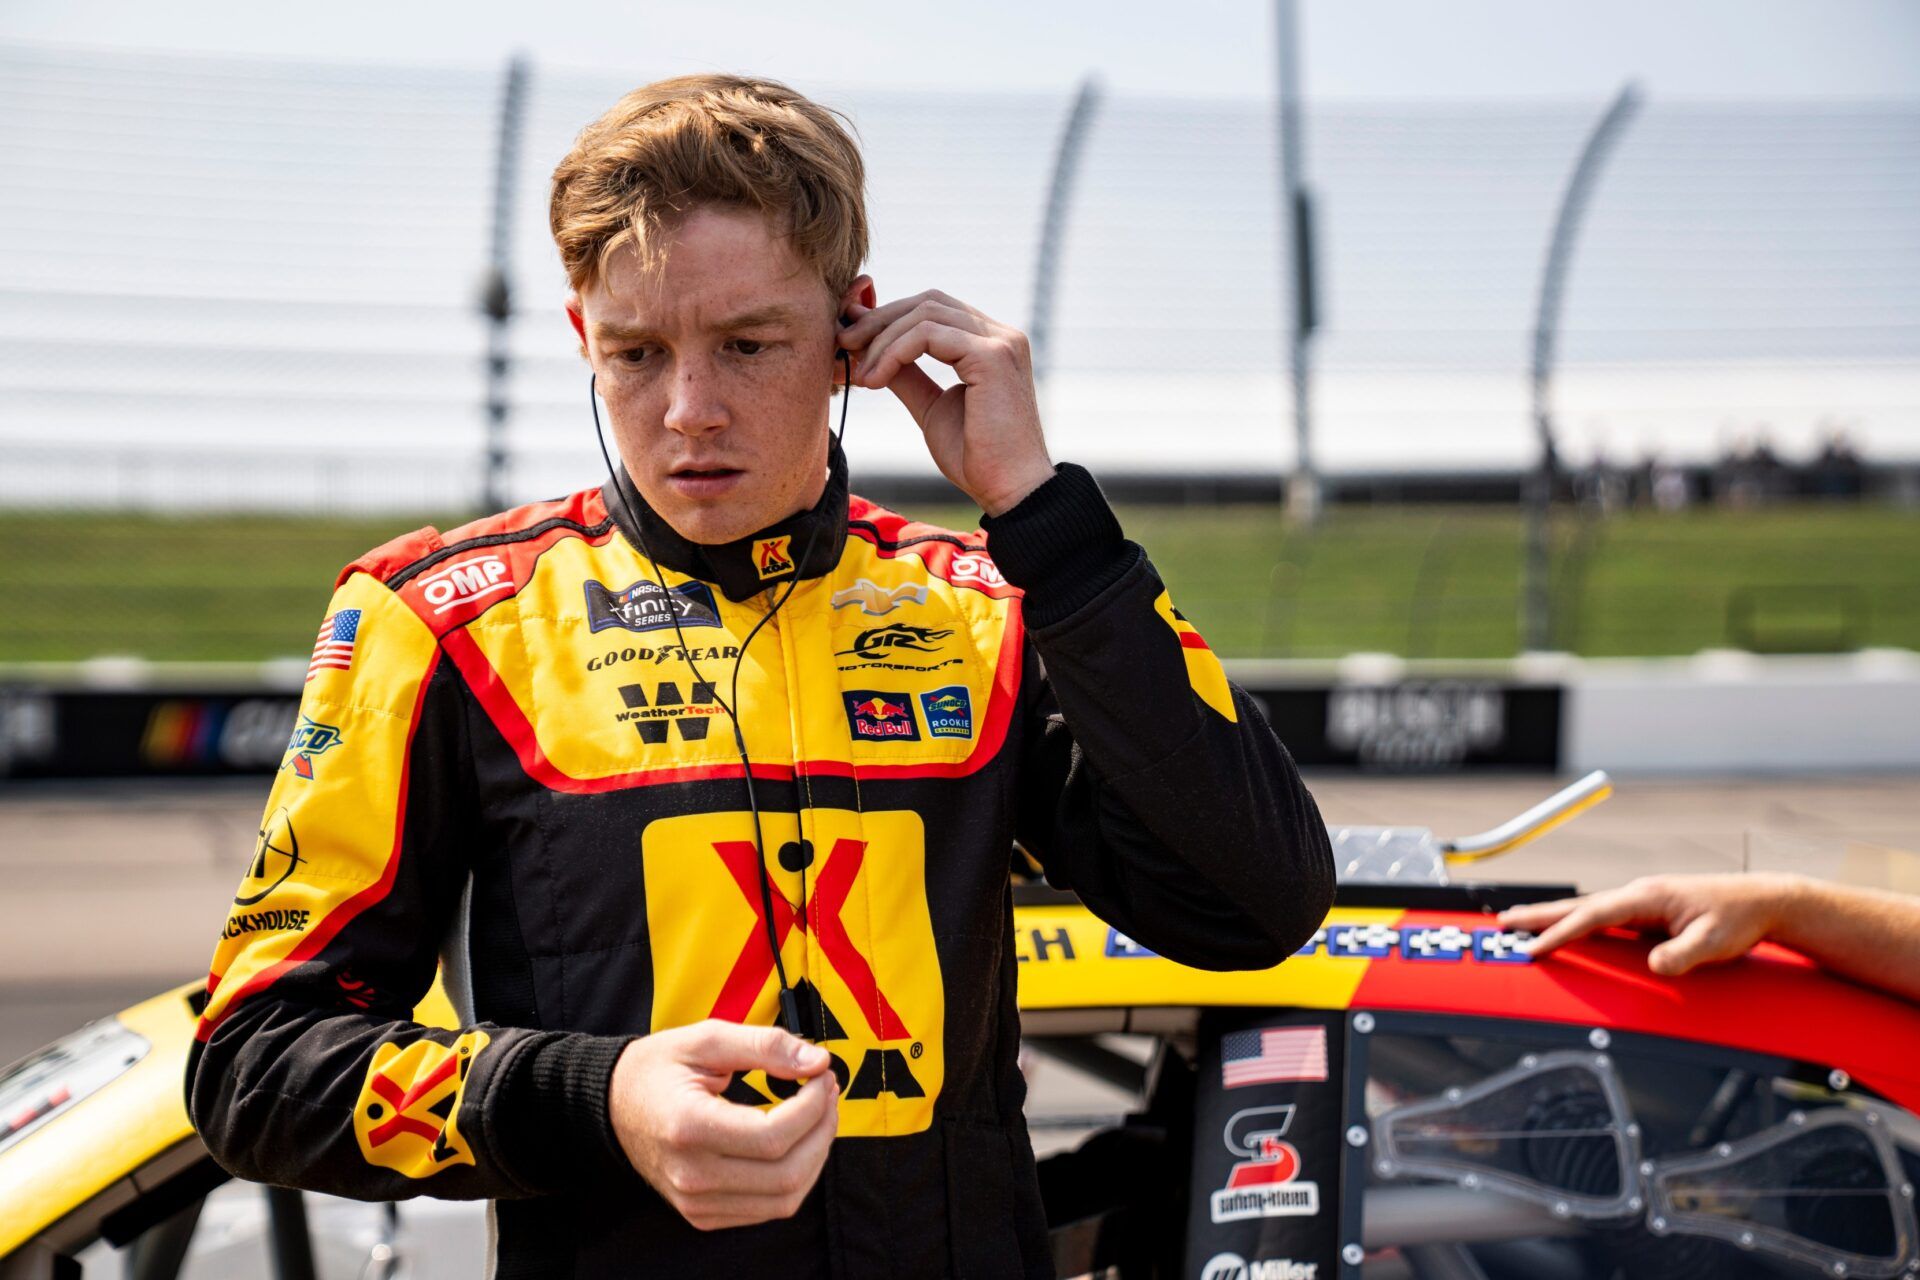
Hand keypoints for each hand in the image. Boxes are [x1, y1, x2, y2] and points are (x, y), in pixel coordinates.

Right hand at [608, 1020, 837, 1230]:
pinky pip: (767, 1210)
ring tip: (816, 1114)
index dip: (813, 1106)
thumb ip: (764, 1046)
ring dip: (815, 1156)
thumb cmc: (657, 1068)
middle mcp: (691, 1175)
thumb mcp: (706, 1038)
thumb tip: (818, 1060)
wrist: (612, 1104)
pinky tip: (794, 1142)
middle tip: (826, 1091)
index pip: (773, 1136)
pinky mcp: (703, 1214)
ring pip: (784, 1199)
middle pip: (786, 1173)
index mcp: (688, 1127)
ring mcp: (696, 1201)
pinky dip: (794, 1177)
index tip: (821, 1075)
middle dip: (822, 1130)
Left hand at [838, 291, 1054, 515]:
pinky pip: (928, 334)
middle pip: (928, 302)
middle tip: (844, 343)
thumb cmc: (977, 458)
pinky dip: (895, 352)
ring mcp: (1000, 342)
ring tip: (862, 373)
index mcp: (991, 344)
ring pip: (925, 314)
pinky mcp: (993, 356)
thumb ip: (908, 375)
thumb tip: (871, 350)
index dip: (890, 318)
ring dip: (882, 339)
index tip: (853, 340)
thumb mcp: (931, 408)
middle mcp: (1000, 335)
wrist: (1010, 491)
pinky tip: (877, 380)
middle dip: (880, 320)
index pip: (935, 310)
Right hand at [1499, 873, 1804, 975]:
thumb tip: (1653, 966)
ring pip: (1586, 911)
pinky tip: (1564, 932)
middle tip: (1503, 923)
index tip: (1535, 948)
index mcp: (1647, 897)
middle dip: (1538, 915)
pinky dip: (1575, 923)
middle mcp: (1637, 894)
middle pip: (1578, 907)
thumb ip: (1682, 955)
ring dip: (1552, 918)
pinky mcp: (1647, 912)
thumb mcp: (1715, 943)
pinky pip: (1602, 918)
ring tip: (1520, 926)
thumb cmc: (1739, 919)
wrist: (1764, 901)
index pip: (1593, 916)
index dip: (1561, 933)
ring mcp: (1641, 902)